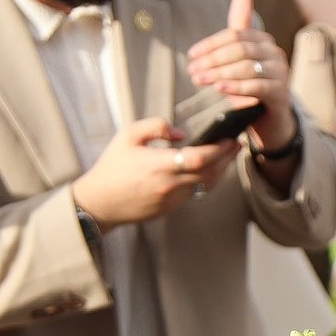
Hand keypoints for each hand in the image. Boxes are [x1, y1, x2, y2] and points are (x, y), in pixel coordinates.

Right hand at [70, 116, 239, 228]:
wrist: (99, 203)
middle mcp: (169, 185)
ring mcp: (172, 200)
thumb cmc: (112, 167)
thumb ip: (155, 126)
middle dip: (226, 158)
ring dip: (219, 170)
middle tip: (236, 144)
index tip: (229, 139)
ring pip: (205, 185)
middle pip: (210, 173)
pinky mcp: (170, 209)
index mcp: (159, 165)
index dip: (219, 150)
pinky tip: (208, 169)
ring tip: (227, 155)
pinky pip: (194, 193)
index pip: (200, 158)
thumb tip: (181, 134)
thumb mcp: (128, 136)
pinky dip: (205, 180)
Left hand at [186, 0, 296, 154]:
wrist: (271, 119)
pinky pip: (257, 86)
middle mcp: (275, 54)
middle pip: (240, 49)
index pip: (235, 35)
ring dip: (219, 73)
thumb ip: (237, 31)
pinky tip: (220, 88)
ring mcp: (280, 73)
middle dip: (213, 59)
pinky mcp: (281, 93)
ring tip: (200, 79)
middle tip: (193, 70)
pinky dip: (236, 87)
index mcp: (263, 41)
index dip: (211, 44)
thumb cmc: (252, 87)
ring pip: (247, 67)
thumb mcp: (242, 58)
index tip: (192, 54)